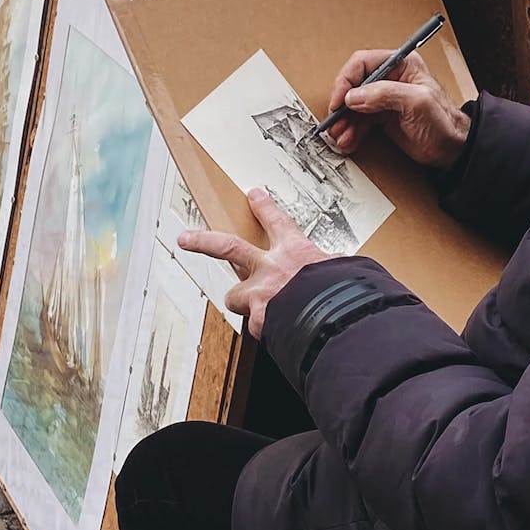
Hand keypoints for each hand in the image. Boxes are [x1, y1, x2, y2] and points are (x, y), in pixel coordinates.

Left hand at [177, 189, 329, 337]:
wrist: (336, 318)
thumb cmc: (344, 292)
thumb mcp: (344, 270)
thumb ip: (332, 268)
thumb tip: (342, 269)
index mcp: (296, 251)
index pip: (277, 222)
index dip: (264, 207)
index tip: (254, 196)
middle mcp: (271, 268)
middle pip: (228, 247)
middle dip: (204, 241)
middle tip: (186, 238)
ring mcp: (261, 293)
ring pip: (235, 296)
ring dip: (244, 303)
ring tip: (258, 310)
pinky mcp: (259, 319)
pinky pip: (258, 326)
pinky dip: (268, 331)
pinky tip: (280, 333)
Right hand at [326, 50, 470, 167]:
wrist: (452, 148)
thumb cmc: (444, 121)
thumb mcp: (417, 102)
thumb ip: (384, 94)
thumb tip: (354, 95)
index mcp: (401, 65)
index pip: (363, 63)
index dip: (347, 80)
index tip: (339, 99)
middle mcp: (390, 79)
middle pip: (354, 86)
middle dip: (342, 105)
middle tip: (335, 121)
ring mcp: (385, 99)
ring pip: (354, 106)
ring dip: (345, 121)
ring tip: (340, 136)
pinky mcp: (382, 117)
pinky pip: (359, 121)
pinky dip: (351, 131)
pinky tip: (348, 141)